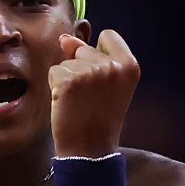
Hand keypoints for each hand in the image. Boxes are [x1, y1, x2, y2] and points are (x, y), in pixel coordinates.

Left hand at [49, 29, 139, 158]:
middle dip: (80, 69)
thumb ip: (89, 56)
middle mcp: (113, 66)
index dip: (98, 52)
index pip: (109, 35)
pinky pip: (54, 72)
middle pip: (83, 49)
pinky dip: (55, 88)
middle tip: (89, 98)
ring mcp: (91, 73)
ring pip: (66, 62)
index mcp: (130, 66)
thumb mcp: (105, 85)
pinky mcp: (69, 81)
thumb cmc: (97, 119)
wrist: (89, 150)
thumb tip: (65, 39)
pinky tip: (67, 104)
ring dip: (66, 80)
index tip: (100, 77)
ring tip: (79, 103)